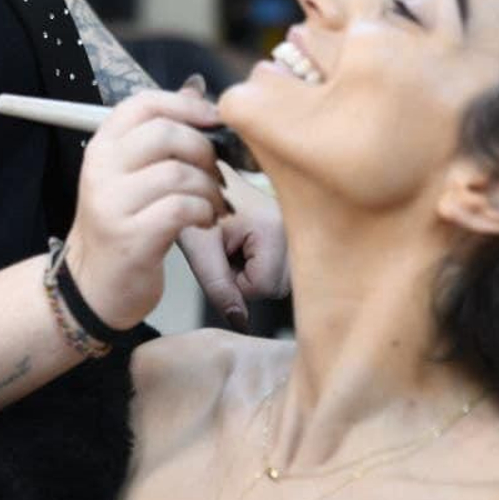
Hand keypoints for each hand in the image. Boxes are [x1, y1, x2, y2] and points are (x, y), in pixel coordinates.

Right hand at [65, 90, 231, 330]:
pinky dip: (204, 212)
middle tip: (216, 173)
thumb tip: (197, 94)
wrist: (95, 286)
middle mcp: (101, 169)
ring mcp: (113, 202)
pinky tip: (205, 221)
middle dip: (204, 150)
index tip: (214, 120)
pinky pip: (183, 208)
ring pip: (180, 172)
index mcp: (101, 146)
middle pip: (166, 133)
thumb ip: (159, 137)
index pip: (144, 103)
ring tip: (214, 204)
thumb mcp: (130, 175)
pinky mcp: (131, 236)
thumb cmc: (122, 226)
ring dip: (210, 189)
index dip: (186, 105)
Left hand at [178, 162, 288, 327]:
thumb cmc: (198, 206)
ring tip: (238, 244)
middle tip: (229, 248)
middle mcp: (297, 227)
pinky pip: (284, 268)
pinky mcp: (298, 229)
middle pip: (277, 286)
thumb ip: (217, 286)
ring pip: (282, 280)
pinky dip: (264, 263)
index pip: (263, 286)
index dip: (235, 281)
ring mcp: (300, 227)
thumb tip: (240, 322)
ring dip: (256, 271)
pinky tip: (249, 243)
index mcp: (274, 228)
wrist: (204, 177)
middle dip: (248, 278)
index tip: (221, 254)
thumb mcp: (198, 247)